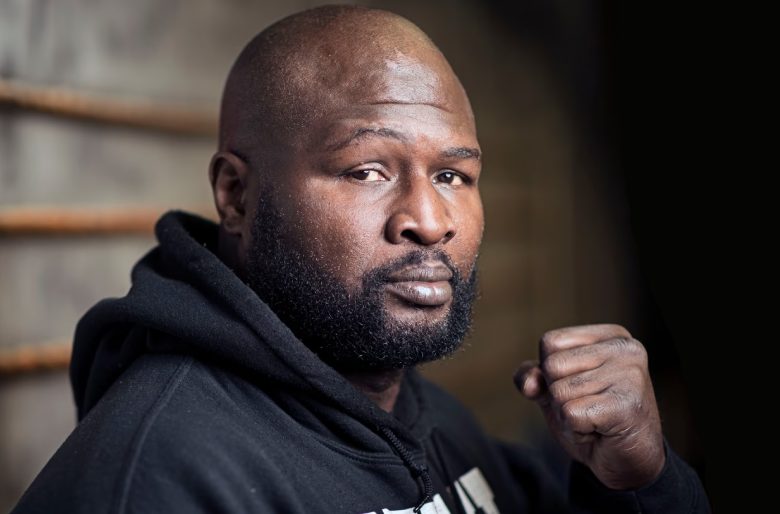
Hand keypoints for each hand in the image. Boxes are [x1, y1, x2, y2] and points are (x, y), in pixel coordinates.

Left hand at [514, 324, 664, 489]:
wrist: (627, 461)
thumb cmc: (592, 417)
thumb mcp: (555, 389)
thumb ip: (533, 376)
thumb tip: (530, 384)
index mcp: (612, 335)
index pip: (550, 342)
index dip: (551, 373)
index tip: (581, 388)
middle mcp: (625, 349)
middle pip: (552, 366)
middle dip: (558, 396)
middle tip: (589, 407)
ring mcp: (629, 375)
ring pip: (559, 392)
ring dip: (568, 416)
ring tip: (596, 420)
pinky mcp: (625, 405)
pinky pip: (570, 414)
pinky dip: (576, 430)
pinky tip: (600, 432)